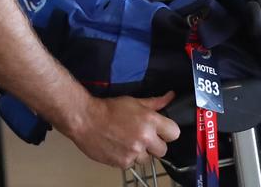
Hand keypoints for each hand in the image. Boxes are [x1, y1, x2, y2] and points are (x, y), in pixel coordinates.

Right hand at [64, 92, 181, 168]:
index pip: (174, 133)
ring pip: (147, 159)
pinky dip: (127, 158)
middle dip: (155, 145)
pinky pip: (132, 164)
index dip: (167, 132)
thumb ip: (155, 103)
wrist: (86, 119)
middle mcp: (144, 138)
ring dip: (140, 153)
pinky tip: (119, 147)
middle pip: (163, 150)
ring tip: (128, 142)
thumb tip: (171, 96)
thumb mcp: (134, 102)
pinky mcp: (123, 163)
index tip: (161, 131)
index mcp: (150, 121)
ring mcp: (134, 152)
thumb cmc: (109, 108)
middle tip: (143, 138)